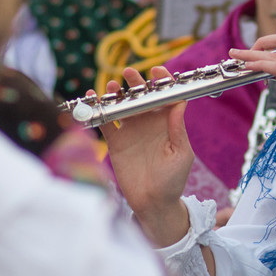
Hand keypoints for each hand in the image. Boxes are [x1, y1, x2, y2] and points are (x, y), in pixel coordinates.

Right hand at [99, 65, 191, 246]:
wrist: (153, 203)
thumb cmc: (174, 180)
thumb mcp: (181, 154)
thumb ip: (177, 129)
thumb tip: (179, 103)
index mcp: (167, 123)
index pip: (165, 96)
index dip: (161, 81)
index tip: (156, 71)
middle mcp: (148, 123)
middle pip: (141, 96)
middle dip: (136, 83)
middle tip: (129, 74)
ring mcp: (131, 130)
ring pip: (122, 105)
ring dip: (117, 93)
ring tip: (112, 86)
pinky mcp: (115, 142)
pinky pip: (106, 121)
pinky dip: (99, 110)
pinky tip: (94, 99)